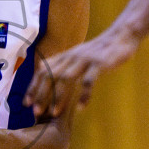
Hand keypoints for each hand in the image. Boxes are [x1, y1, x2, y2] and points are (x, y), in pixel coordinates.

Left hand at [25, 28, 141, 118]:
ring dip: (58, 97)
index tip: (26, 103)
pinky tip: (80, 108)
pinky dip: (84, 94)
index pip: (43, 71)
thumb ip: (63, 64)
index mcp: (65, 56)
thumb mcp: (77, 54)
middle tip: (36, 112)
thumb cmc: (100, 49)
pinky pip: (89, 80)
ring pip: (66, 78)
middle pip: (50, 75)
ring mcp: (85, 59)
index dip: (33, 87)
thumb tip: (44, 74)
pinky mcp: (100, 63)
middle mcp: (72, 57)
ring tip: (54, 113)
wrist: (122, 35)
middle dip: (41, 94)